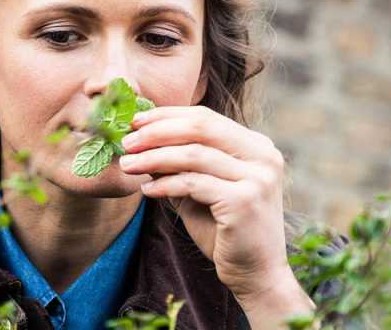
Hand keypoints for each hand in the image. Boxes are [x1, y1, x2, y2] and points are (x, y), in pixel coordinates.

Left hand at [118, 105, 290, 298]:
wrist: (255, 273)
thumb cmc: (224, 230)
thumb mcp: (198, 189)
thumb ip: (178, 164)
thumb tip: (140, 140)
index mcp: (257, 146)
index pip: (206, 118)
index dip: (166, 116)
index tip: (135, 122)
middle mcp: (263, 156)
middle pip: (201, 128)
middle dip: (157, 132)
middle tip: (127, 142)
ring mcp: (258, 178)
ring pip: (193, 155)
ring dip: (153, 158)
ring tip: (127, 164)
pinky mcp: (245, 201)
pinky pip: (193, 183)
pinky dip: (165, 184)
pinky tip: (146, 190)